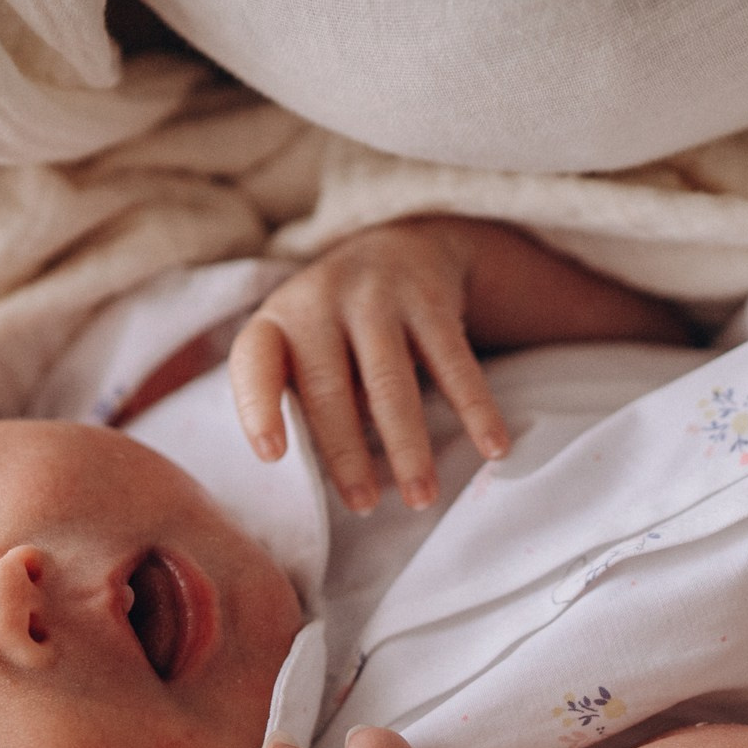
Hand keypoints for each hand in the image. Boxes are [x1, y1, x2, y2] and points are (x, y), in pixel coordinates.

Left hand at [230, 219, 512, 512]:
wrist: (397, 242)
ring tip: (421, 497)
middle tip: (363, 505)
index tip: (271, 455)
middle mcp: (321, 303)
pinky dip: (475, 408)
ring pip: (390, 382)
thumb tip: (337, 471)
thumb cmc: (335, 326)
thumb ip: (302, 400)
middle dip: (346, 453)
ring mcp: (376, 297)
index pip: (254, 364)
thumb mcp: (299, 347)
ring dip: (407, 445)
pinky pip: (454, 362)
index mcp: (277, 322)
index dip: (258, 408)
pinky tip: (493, 447)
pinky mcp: (430, 300)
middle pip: (329, 388)